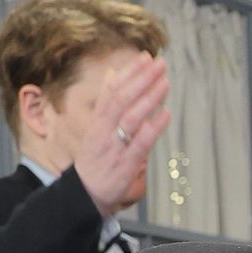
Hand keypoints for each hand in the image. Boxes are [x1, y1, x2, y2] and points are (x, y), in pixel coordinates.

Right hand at [71, 55, 169, 213]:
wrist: (85, 194)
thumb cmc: (95, 159)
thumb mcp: (95, 127)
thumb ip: (106, 101)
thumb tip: (112, 73)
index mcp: (97, 121)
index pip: (112, 90)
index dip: (129, 73)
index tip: (145, 58)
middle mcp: (104, 131)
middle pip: (122, 99)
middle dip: (142, 79)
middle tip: (160, 64)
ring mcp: (115, 147)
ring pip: (131, 117)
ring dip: (149, 98)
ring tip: (165, 82)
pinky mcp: (126, 165)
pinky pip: (141, 143)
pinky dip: (153, 127)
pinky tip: (166, 114)